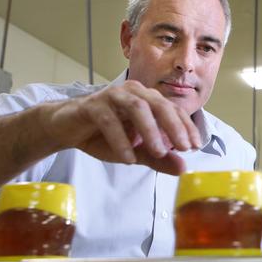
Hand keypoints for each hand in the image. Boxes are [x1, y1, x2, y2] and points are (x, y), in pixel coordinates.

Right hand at [39, 80, 201, 174]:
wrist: (65, 128)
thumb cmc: (103, 135)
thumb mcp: (135, 151)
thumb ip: (158, 158)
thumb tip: (183, 169)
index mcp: (147, 99)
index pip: (173, 110)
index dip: (186, 127)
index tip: (195, 146)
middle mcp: (133, 93)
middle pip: (159, 105)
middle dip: (174, 127)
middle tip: (183, 148)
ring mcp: (112, 96)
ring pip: (137, 108)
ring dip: (150, 131)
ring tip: (159, 152)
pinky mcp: (91, 105)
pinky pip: (109, 120)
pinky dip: (120, 140)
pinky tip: (128, 158)